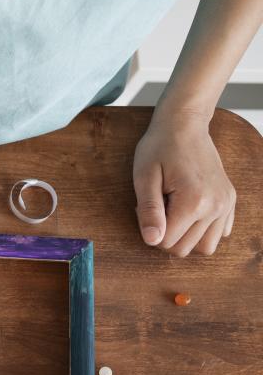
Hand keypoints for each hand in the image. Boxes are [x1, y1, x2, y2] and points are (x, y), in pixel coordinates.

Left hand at [133, 109, 234, 256]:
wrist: (185, 125)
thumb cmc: (159, 149)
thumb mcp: (145, 178)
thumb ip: (149, 211)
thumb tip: (152, 241)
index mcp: (194, 202)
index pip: (165, 243)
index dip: (150, 229)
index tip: (146, 206)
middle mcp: (216, 206)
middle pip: (184, 249)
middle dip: (165, 235)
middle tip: (159, 206)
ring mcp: (226, 204)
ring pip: (205, 247)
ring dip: (185, 237)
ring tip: (174, 211)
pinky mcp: (230, 201)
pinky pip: (219, 233)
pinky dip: (202, 231)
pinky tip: (190, 211)